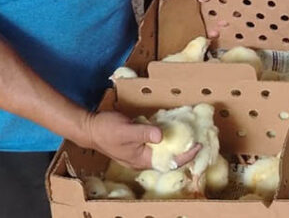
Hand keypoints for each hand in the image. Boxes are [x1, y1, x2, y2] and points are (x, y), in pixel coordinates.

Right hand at [78, 110, 201, 169]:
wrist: (89, 128)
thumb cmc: (106, 130)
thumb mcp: (126, 130)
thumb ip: (144, 133)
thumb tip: (162, 135)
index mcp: (142, 160)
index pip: (169, 162)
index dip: (186, 156)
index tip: (199, 145)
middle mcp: (143, 158)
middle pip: (169, 158)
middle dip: (184, 150)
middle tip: (198, 138)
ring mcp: (140, 151)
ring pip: (163, 150)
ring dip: (175, 142)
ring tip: (190, 132)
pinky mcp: (138, 142)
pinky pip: (156, 142)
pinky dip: (165, 135)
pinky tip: (172, 125)